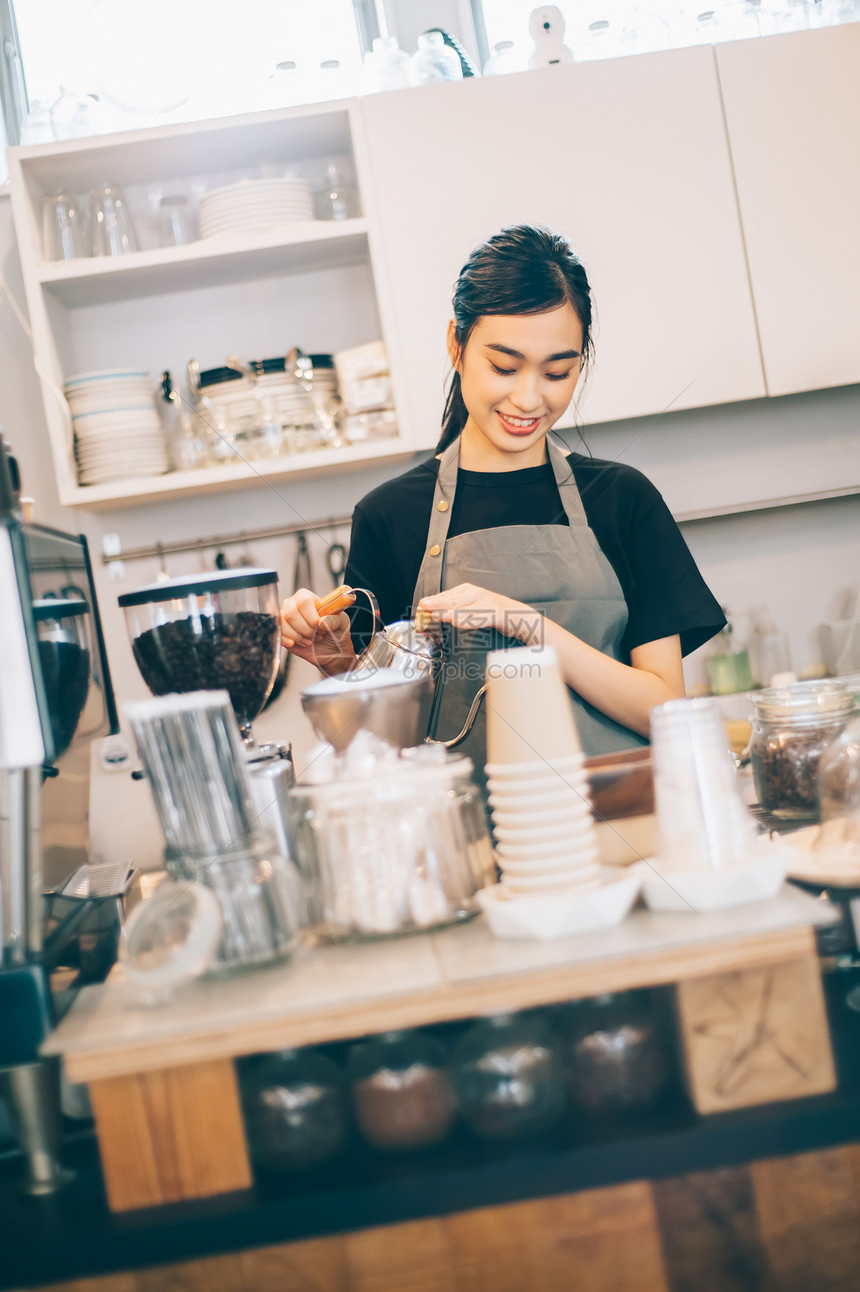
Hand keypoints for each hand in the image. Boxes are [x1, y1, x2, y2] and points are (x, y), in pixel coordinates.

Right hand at [280, 588, 355, 674]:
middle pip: (291, 613)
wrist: (333, 651)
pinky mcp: (283, 632)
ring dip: (300, 637)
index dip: (311, 616)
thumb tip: (322, 621)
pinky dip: (289, 641)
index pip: (303, 601)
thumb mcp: (342, 623)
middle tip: (317, 634)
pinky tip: (300, 643)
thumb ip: (335, 619)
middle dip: (306, 629)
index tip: (320, 626)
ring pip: (284, 624)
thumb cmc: (337, 632)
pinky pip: (279, 634)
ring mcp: (287, 619)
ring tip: (311, 640)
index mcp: (309, 598)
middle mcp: (295, 605)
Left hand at [417, 584, 540, 642]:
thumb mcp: (469, 606)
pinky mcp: (496, 613)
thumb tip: (431, 610)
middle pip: (452, 600)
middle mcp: (475, 594)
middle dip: (436, 604)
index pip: (445, 596)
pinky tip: (458, 622)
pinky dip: (469, 620)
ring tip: (436, 615)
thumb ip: (452, 608)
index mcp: (467, 591)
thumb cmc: (491, 611)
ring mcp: (486, 602)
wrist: (517, 614)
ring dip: (449, 612)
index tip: (419, 608)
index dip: (432, 602)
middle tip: (422, 608)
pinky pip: (480, 617)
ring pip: (464, 609)